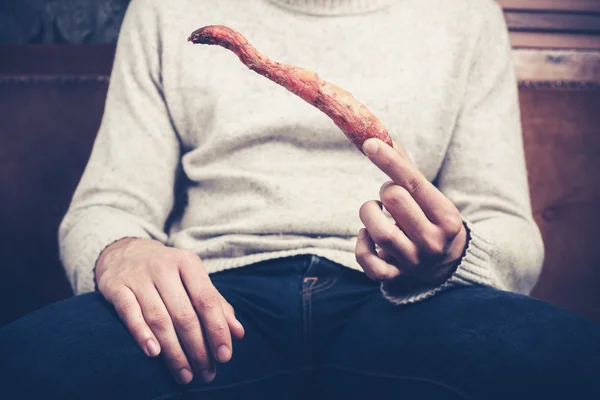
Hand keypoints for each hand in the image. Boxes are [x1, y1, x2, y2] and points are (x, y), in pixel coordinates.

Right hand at [95, 238, 244, 384]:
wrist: (125, 252)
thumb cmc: (168, 272)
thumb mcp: (193, 279)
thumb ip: (216, 304)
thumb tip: (238, 333)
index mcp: (188, 263)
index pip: (207, 300)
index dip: (217, 329)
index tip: (224, 356)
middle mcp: (164, 267)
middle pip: (184, 314)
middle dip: (197, 348)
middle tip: (205, 373)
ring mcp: (138, 276)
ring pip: (159, 319)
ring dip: (173, 351)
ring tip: (184, 374)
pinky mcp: (116, 287)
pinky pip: (129, 314)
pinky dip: (141, 334)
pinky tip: (154, 354)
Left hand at [355, 138, 467, 288]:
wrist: (446, 269)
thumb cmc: (432, 222)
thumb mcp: (431, 199)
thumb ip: (408, 172)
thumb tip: (385, 139)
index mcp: (447, 217)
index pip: (413, 182)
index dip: (389, 160)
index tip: (370, 143)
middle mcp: (433, 241)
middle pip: (394, 200)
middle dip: (384, 191)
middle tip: (388, 196)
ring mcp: (413, 261)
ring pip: (378, 231)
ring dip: (368, 213)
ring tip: (375, 212)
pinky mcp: (394, 277)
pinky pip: (368, 261)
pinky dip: (361, 244)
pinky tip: (366, 235)